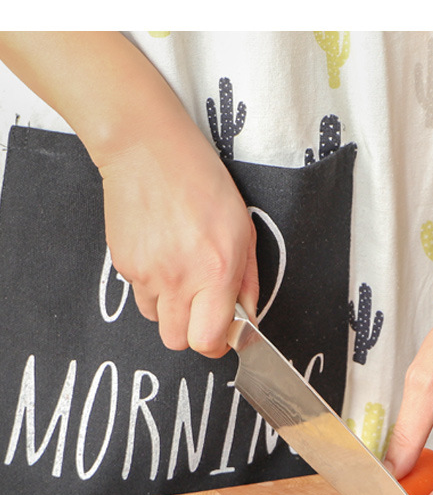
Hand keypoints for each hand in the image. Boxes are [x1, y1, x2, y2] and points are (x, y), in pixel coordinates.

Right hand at [99, 122, 258, 356]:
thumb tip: (246, 318)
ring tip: (179, 271)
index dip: (216, 345)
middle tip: (200, 309)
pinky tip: (160, 252)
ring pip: (156, 319)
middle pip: (177, 341)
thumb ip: (247, 282)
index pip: (208, 340)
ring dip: (169, 307)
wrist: (147, 149)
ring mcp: (146, 274)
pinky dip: (150, 284)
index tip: (221, 336)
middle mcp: (179, 279)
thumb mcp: (243, 231)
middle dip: (191, 332)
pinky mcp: (123, 264)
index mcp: (215, 273)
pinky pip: (139, 292)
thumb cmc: (202, 182)